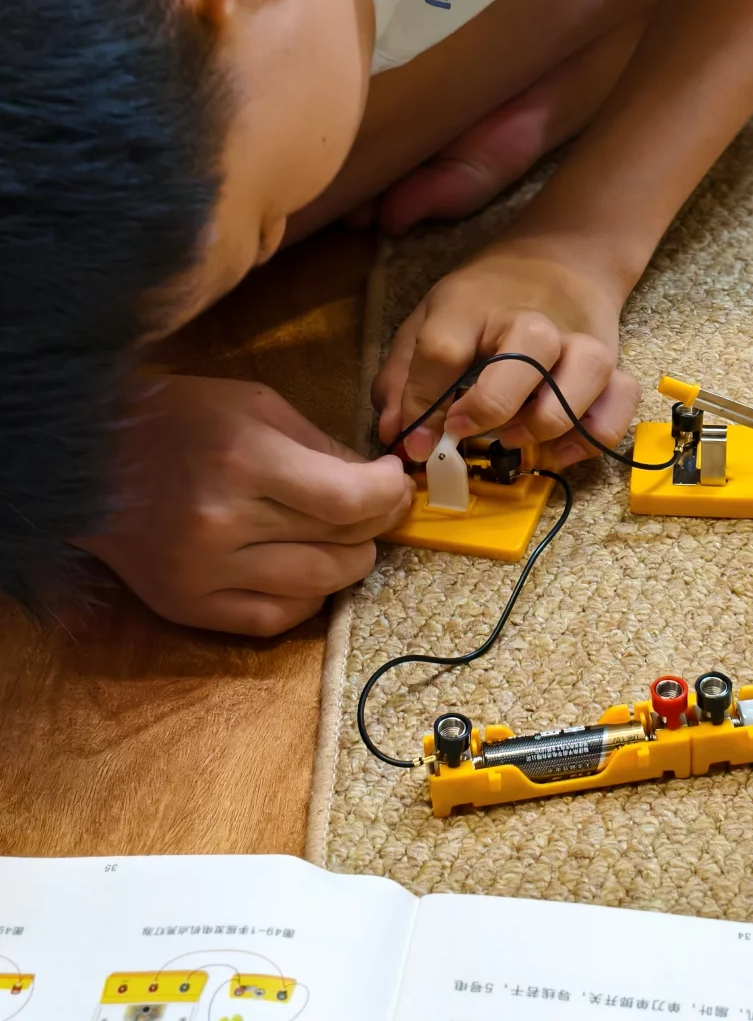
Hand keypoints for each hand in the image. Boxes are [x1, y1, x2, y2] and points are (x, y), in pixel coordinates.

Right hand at [81, 375, 413, 634]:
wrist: (85, 457)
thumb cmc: (177, 417)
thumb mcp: (256, 404)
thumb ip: (320, 444)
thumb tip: (377, 482)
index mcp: (245, 460)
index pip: (349, 500)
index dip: (388, 495)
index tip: (394, 483)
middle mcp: (224, 523)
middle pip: (340, 544)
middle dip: (376, 524)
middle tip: (378, 507)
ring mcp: (202, 572)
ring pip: (317, 587)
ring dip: (349, 563)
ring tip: (349, 539)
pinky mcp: (185, 605)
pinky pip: (272, 621)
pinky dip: (306, 601)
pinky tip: (310, 575)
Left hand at [373, 243, 639, 466]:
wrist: (561, 259)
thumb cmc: (487, 299)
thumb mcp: (432, 317)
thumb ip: (404, 376)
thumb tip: (396, 436)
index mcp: (473, 306)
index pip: (443, 352)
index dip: (423, 405)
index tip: (415, 441)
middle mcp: (533, 321)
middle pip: (522, 362)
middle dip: (490, 409)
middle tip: (465, 430)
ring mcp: (580, 340)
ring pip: (583, 381)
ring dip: (545, 423)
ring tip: (513, 437)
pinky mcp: (612, 362)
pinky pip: (619, 402)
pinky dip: (593, 434)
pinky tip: (559, 447)